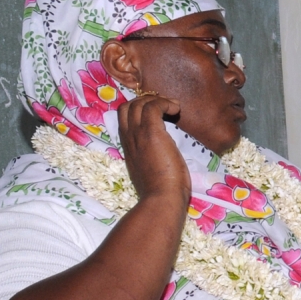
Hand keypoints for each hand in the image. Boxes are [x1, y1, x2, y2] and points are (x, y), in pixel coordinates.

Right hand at [116, 90, 189, 206]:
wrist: (161, 199)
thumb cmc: (162, 191)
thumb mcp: (150, 170)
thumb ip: (151, 157)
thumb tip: (164, 151)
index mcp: (128, 147)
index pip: (124, 118)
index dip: (138, 110)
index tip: (157, 114)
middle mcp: (129, 138)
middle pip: (127, 106)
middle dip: (145, 101)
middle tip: (165, 109)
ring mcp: (138, 135)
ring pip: (139, 103)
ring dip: (157, 100)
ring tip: (173, 108)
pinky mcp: (151, 133)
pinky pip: (153, 106)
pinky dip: (165, 103)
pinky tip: (177, 110)